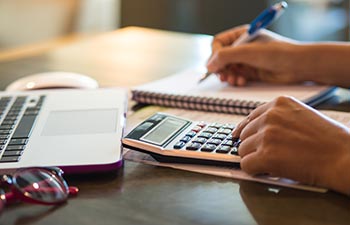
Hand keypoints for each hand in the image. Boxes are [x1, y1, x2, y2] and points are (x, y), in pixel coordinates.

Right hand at [206, 25, 302, 85]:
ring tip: (234, 80)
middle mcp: (242, 47)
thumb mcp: (248, 52)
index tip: (217, 65)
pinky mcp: (251, 71)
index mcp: (241, 35)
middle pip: (220, 58)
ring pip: (227, 69)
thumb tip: (209, 65)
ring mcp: (247, 59)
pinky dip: (236, 80)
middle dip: (221, 68)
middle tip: (224, 76)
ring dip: (228, 76)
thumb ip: (226, 56)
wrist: (298, 66)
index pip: (218, 43)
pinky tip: (241, 81)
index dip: (215, 55)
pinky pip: (236, 76)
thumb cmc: (278, 53)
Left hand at [233, 96, 349, 194]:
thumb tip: (255, 130)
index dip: (247, 131)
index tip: (241, 137)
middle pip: (245, 134)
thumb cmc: (330, 141)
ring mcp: (266, 135)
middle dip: (254, 146)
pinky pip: (246, 165)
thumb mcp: (302, 115)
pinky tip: (268, 171)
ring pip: (242, 150)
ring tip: (274, 162)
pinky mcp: (266, 155)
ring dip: (254, 158)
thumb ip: (278, 119)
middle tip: (271, 155)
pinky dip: (255, 170)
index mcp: (279, 103)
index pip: (250, 117)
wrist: (345, 157)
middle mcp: (270, 116)